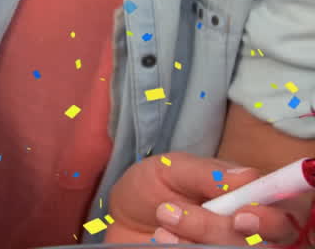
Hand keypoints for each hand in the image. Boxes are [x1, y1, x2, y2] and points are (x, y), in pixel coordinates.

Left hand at [105, 152, 302, 245]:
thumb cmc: (153, 188)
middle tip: (174, 212)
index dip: (270, 217)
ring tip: (162, 223)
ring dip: (195, 240)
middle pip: (264, 243)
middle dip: (219, 230)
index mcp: (252, 199)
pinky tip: (162, 240)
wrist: (123, 219)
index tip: (243, 214)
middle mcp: (251, 231)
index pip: (285, 213)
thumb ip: (207, 172)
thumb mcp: (170, 168)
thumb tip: (248, 176)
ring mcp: (233, 248)